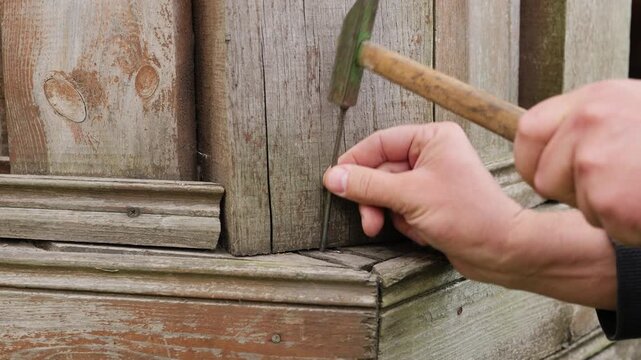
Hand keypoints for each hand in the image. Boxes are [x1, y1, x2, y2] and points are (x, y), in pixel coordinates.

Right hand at [323, 122, 523, 282]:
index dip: (355, 163)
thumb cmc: (470, 216)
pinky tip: (422, 232)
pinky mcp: (431, 202)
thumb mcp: (410, 196)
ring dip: (391, 214)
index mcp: (432, 138)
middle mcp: (431, 155)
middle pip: (381, 171)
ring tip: (404, 227)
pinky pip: (400, 208)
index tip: (335, 181)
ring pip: (387, 193)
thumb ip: (368, 185)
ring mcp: (431, 180)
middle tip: (370, 220)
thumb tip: (334, 176)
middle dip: (375, 199)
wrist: (501, 251)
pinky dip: (404, 223)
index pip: (380, 143)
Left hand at [515, 79, 640, 245]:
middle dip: (572, 191)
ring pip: (577, 205)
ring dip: (608, 209)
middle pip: (544, 176)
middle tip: (618, 185)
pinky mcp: (611, 200)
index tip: (547, 172)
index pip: (528, 131)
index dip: (534, 159)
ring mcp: (597, 162)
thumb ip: (593, 125)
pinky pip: (607, 226)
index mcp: (595, 99)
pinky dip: (632, 227)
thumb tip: (552, 147)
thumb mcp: (635, 112)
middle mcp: (589, 124)